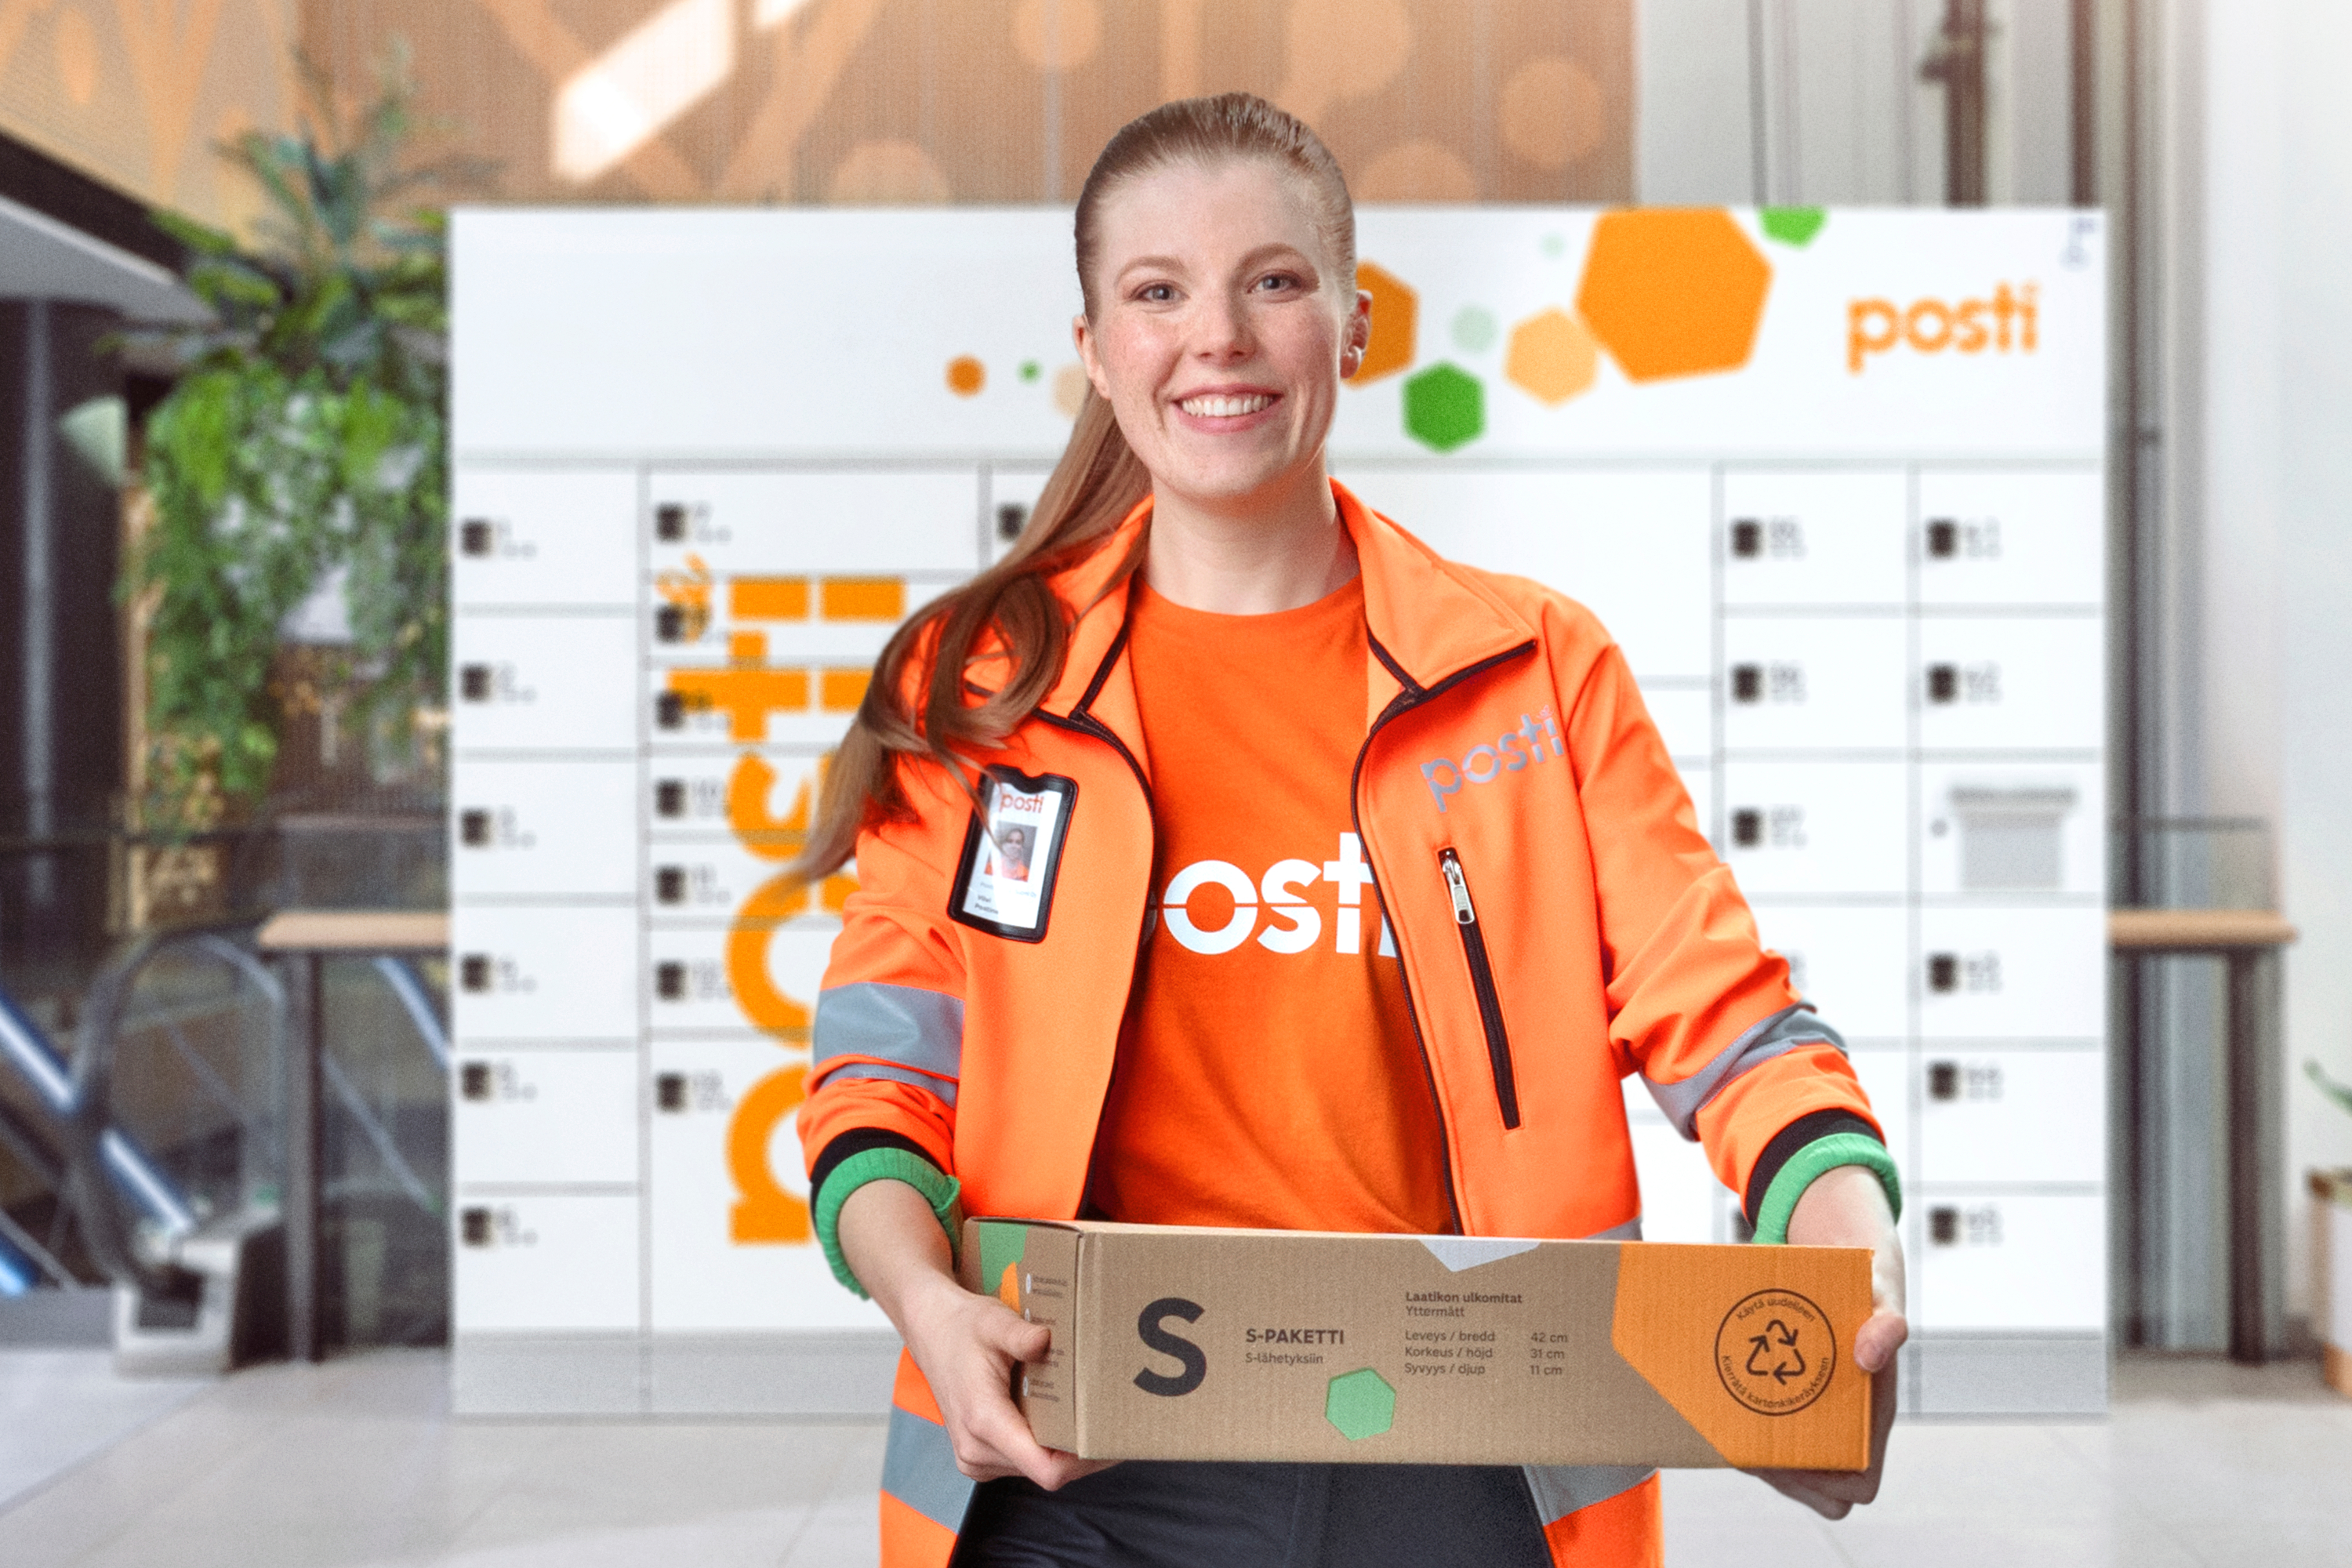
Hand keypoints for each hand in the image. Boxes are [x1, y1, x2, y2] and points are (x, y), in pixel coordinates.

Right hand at [838, 1179, 1111, 1490]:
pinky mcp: (980, 1457)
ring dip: (1065, 1450)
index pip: (1045, 1469)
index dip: (1084, 1461)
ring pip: (1038, 1469)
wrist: (931, 1332)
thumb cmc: (963, 1327)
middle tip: (1115, 1423)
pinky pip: (1025, 1462)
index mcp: (984, 1422)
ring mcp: (976, 1458)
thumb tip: (1045, 1340)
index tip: (1110, 1438)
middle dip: (1082, 1452)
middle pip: (1048, 1471)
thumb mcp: (993, 1321)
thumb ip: (1020, 1334)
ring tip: (1090, 1417)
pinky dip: (1046, 1446)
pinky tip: (1062, 1419)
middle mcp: (977, 1450)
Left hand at [1745, 1164, 1906, 1518]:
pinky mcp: (1782, 1385)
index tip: (1792, 1457)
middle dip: (1775, 1472)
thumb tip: (1870, 1354)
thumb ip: (1886, 1321)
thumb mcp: (1882, 1292)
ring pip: (1782, 1458)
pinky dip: (1735, 1416)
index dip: (1827, 1484)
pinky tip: (1708, 1398)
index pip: (1859, 1482)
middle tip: (1738, 1443)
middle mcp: (1842, 1416)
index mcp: (1874, 1411)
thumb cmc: (1870, 1282)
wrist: (1845, 1250)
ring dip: (1748, 1448)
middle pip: (1812, 1484)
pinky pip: (1759, 1419)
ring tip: (1715, 1422)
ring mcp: (1811, 1405)